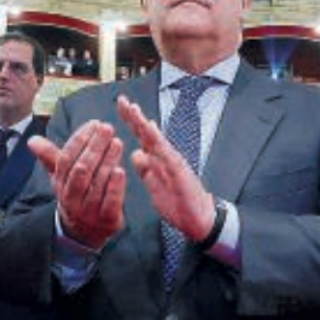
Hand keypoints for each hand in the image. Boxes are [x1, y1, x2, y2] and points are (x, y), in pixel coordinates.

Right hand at [29, 120, 125, 249]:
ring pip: (96, 183)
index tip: (93, 124)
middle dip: (94, 147)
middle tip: (107, 129)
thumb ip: (50, 156)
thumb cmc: (75, 194)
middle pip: (81, 169)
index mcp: (60, 184)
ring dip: (107, 161)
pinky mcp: (106, 219)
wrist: (83, 232)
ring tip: (117, 143)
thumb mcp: (61, 177)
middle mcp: (71, 197)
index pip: (66, 159)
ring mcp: (88, 210)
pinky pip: (110, 202)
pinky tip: (121, 170)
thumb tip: (32, 140)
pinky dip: (115, 186)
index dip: (79, 140)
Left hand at [116, 96, 214, 241]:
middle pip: (147, 132)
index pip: (142, 136)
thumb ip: (145, 168)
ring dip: (143, 123)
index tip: (120, 105)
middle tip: (121, 99)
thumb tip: (136, 153)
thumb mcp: (154, 185)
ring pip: (156, 138)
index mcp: (157, 159)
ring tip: (133, 109)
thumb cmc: (178, 203)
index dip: (131, 121)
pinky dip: (158, 140)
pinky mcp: (179, 171)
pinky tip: (150, 129)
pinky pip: (166, 153)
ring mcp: (173, 162)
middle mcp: (165, 156)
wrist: (200, 220)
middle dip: (133, 115)